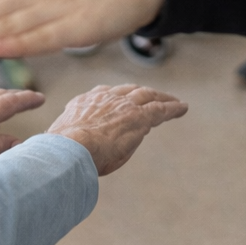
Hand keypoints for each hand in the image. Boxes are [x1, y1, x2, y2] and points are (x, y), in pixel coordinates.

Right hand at [47, 83, 187, 175]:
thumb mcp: (66, 143)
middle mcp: (104, 98)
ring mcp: (122, 105)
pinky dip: (173, 108)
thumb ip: (76, 139)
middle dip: (140, 93)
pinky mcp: (139, 116)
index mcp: (83, 103)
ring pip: (148, 96)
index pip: (102, 95)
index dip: (113, 97)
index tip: (118, 100)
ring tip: (173, 102)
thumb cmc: (62, 153)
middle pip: (128, 91)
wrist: (70, 149)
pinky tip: (183, 108)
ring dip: (161, 98)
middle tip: (151, 97)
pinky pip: (160, 109)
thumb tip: (82, 146)